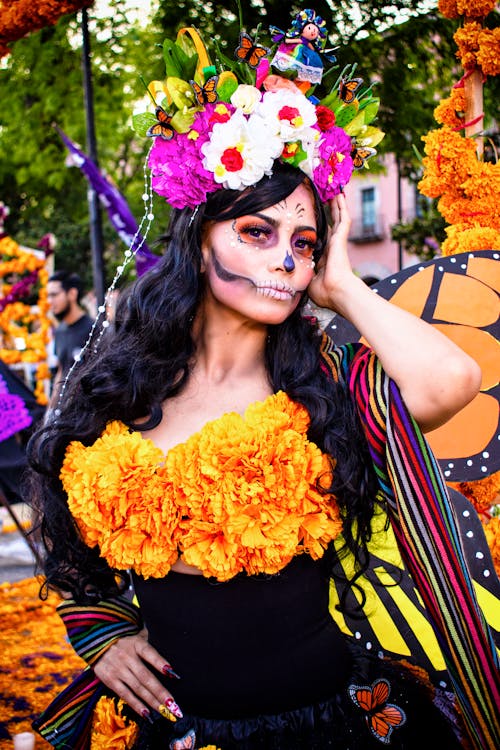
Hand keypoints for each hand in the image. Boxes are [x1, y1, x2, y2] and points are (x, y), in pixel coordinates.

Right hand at [93, 629, 181, 721]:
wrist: (96, 642)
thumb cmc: (123, 640)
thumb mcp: (136, 635)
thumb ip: (150, 639)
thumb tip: (166, 647)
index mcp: (136, 644)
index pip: (150, 653)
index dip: (161, 663)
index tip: (173, 674)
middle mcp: (127, 657)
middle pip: (146, 677)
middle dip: (160, 692)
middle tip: (173, 705)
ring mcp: (118, 669)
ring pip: (138, 688)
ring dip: (151, 701)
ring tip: (163, 711)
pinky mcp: (109, 679)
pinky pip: (125, 694)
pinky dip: (136, 704)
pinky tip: (146, 713)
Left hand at [307, 193, 358, 313]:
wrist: (336, 292)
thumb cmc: (323, 291)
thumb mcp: (308, 280)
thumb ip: (302, 273)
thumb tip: (290, 272)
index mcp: (325, 257)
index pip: (322, 238)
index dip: (319, 229)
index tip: (314, 220)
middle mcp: (333, 247)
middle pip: (332, 224)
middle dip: (330, 211)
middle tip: (327, 197)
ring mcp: (338, 241)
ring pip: (339, 217)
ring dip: (336, 204)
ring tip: (335, 190)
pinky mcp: (341, 238)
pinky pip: (343, 217)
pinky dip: (342, 206)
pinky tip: (340, 194)